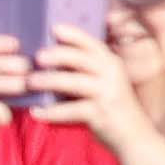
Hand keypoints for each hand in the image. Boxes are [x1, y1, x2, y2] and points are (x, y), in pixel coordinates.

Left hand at [25, 17, 152, 151]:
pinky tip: (36, 113)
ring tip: (30, 82)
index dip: (74, 35)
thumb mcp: (106, 83)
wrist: (134, 136)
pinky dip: (52, 112)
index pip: (92, 44)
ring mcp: (107, 93)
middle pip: (82, 59)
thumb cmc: (113, 107)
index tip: (54, 28)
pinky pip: (72, 110)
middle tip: (36, 57)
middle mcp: (112, 74)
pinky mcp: (101, 113)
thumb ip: (87, 72)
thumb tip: (54, 62)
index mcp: (112, 63)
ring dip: (50, 81)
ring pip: (75, 82)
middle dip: (58, 55)